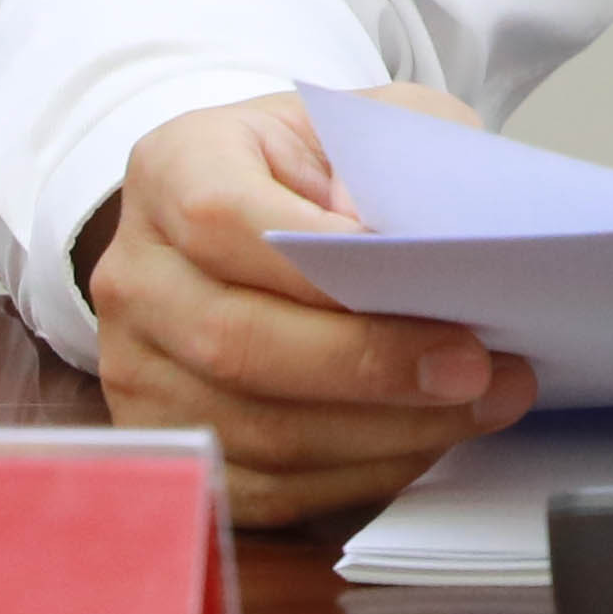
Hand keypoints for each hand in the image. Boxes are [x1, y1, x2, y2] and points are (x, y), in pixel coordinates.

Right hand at [84, 84, 538, 525]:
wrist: (259, 215)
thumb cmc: (323, 168)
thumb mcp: (367, 127)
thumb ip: (390, 159)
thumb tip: (407, 246)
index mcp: (173, 169)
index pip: (225, 220)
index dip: (325, 267)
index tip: (433, 285)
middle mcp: (136, 275)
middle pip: (236, 342)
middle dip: (369, 366)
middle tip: (476, 369)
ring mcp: (136, 370)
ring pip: (253, 429)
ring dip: (379, 433)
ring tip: (476, 407)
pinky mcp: (164, 444)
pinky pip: (258, 486)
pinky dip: (353, 475)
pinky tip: (421, 443)